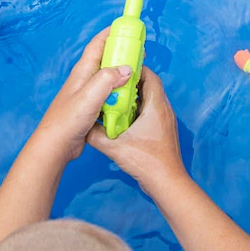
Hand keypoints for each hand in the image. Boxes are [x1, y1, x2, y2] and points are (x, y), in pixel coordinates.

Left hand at [27, 28, 124, 162]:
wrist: (56, 145)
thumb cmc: (67, 120)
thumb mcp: (90, 96)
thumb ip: (108, 79)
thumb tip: (127, 68)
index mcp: (83, 72)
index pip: (97, 45)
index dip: (110, 34)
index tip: (126, 27)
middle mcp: (85, 80)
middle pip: (105, 60)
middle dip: (121, 54)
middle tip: (139, 53)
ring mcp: (87, 94)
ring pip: (108, 79)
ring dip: (122, 75)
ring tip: (137, 76)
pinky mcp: (90, 108)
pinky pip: (108, 95)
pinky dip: (119, 94)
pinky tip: (127, 100)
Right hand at [91, 67, 187, 191]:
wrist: (167, 182)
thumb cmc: (146, 162)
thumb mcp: (114, 147)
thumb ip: (96, 135)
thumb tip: (82, 127)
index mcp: (156, 106)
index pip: (149, 76)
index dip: (135, 69)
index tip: (119, 68)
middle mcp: (164, 110)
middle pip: (150, 86)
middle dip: (132, 83)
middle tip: (113, 83)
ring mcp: (166, 121)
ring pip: (151, 100)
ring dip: (135, 98)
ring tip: (116, 99)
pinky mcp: (164, 132)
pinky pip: (152, 112)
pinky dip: (139, 110)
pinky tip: (124, 119)